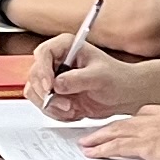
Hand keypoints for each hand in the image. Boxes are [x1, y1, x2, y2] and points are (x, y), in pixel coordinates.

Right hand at [35, 44, 159, 121]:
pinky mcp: (55, 94)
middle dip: (47, 94)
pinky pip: (44, 105)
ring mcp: (54, 78)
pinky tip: (74, 112)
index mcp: (66, 47)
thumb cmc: (117, 79)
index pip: (43, 53)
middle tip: (66, 104)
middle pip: (34, 75)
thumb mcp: (99, 77)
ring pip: (35, 92)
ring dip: (51, 106)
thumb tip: (57, 84)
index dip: (42, 70)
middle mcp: (57, 61)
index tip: (49, 86)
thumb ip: (77, 79)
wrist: (124, 95)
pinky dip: (56, 113)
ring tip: (72, 109)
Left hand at [77, 105, 159, 159]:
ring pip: (116, 133)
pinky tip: (93, 153)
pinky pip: (118, 147)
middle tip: (92, 134)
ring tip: (85, 144)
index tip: (119, 126)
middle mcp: (156, 119)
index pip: (142, 115)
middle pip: (124, 123)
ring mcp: (150, 131)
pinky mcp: (147, 146)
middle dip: (106, 129)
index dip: (127, 122)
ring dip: (98, 139)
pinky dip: (102, 149)